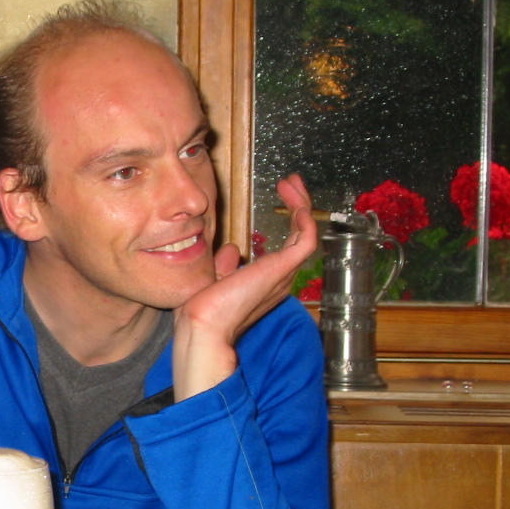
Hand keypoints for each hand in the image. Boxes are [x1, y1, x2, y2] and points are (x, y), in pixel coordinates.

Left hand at [173, 173, 317, 399]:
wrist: (203, 326)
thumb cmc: (205, 311)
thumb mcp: (215, 279)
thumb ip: (225, 266)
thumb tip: (230, 250)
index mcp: (266, 281)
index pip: (286, 246)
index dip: (287, 221)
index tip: (279, 195)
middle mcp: (280, 278)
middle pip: (300, 236)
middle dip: (299, 206)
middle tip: (291, 183)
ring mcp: (283, 274)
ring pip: (306, 234)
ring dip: (302, 205)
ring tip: (292, 182)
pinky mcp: (282, 269)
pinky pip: (306, 240)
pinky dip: (304, 219)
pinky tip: (296, 202)